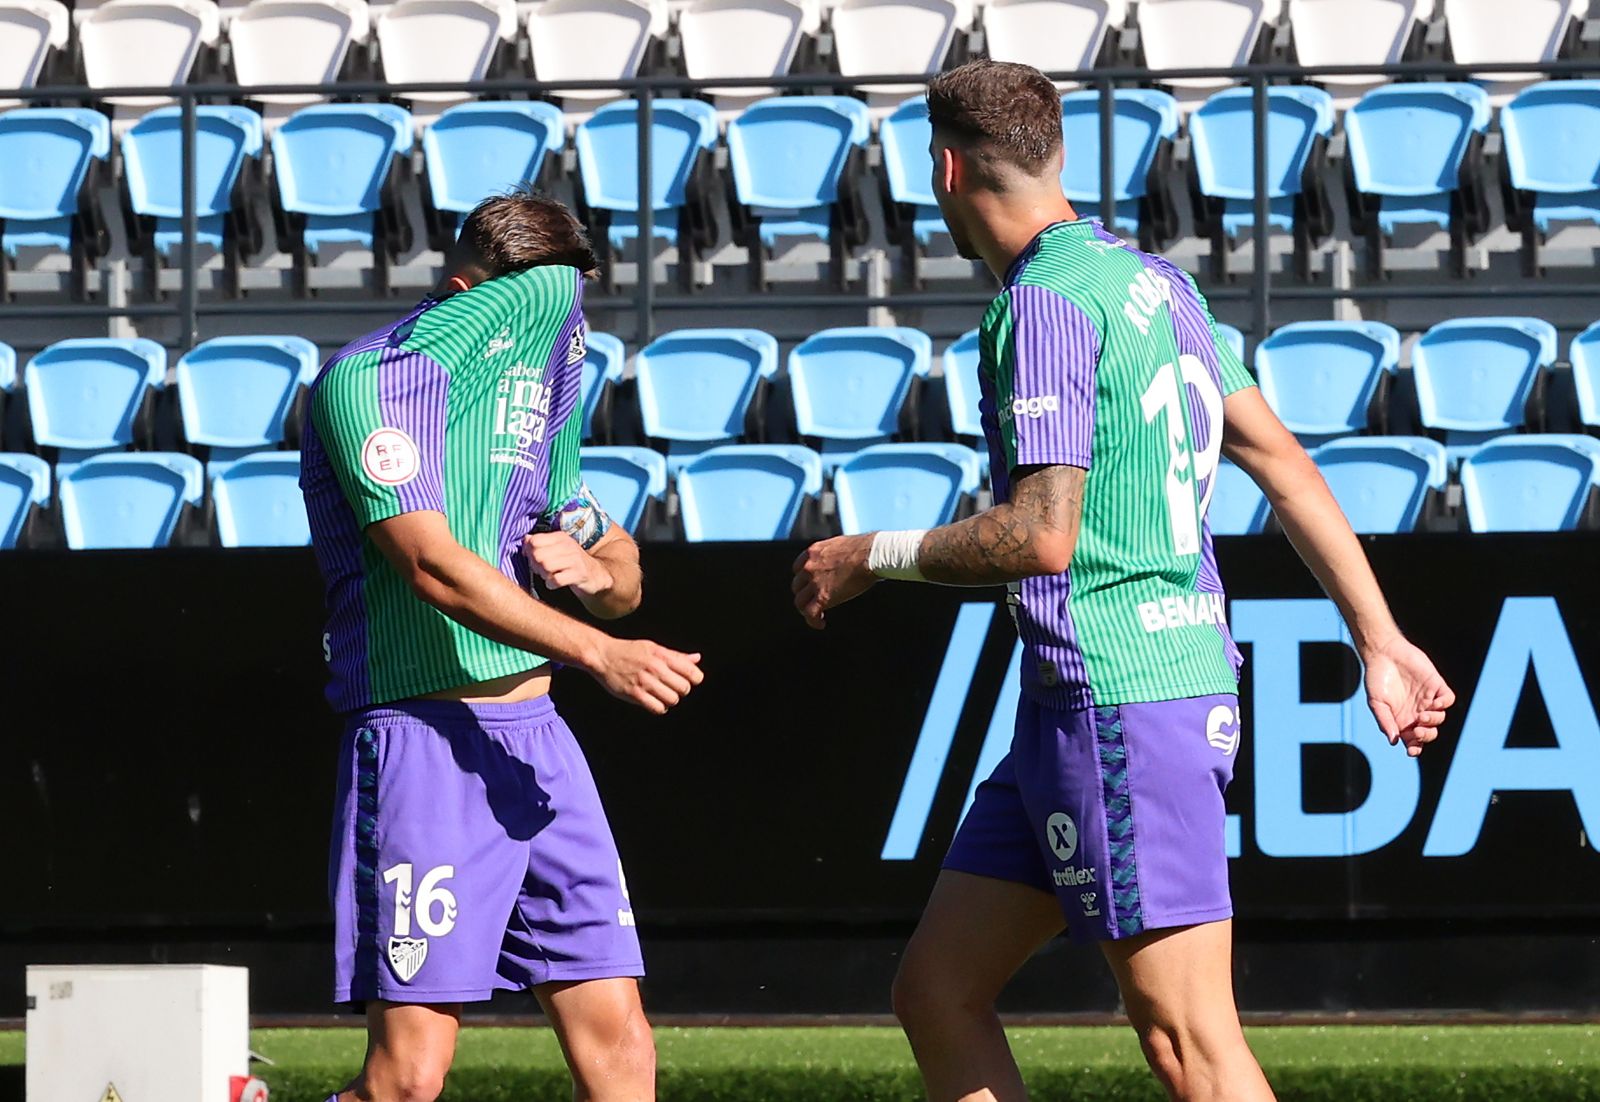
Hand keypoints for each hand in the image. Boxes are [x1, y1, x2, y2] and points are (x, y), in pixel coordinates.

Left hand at [524, 532, 612, 596]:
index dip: (529, 552)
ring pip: (545, 566)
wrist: (596, 574)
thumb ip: (540, 542)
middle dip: (535, 565)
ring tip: (548, 576)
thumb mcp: (556, 548)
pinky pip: (556, 580)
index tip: (533, 559)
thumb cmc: (571, 562)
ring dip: (543, 575)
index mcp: (560, 537)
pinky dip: (551, 584)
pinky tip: (554, 584)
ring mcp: (574, 560)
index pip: (534, 541)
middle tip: (541, 570)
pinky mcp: (579, 574)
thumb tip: (525, 539)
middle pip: (538, 555)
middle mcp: (568, 546)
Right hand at [590, 638, 703, 714]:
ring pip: (672, 700)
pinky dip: (659, 707)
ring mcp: (645, 682)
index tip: (687, 680)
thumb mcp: (654, 648)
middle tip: (671, 688)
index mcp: (662, 655)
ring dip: (669, 699)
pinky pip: (658, 708)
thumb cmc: (630, 651)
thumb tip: (697, 658)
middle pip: (684, 688)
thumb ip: (676, 656)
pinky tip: (653, 701)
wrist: (603, 655)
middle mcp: (656, 668)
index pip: (692, 672)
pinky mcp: (635, 694)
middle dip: (681, 690)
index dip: (694, 679)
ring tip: (661, 694)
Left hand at [792, 535, 876, 629]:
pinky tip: (821, 624)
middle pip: (797, 586)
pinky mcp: (823, 597)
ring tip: (816, 616)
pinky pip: (810, 613)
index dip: (804, 579)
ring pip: (800, 601)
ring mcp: (814, 582)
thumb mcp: (839, 545)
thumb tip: (839, 562)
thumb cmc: (864, 549)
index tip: (810, 585)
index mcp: (813, 552)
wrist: (870, 555)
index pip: (798, 568)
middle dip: (805, 594)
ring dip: (806, 610)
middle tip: (814, 601)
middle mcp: (809, 567)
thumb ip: (832, 554)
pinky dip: (813, 621)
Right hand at [1363, 635, 1455, 756]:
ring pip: (1439, 718)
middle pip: (1429, 732)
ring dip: (1433, 721)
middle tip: (1417, 731)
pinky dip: (1444, 704)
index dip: (1415, 748)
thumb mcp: (1376, 702)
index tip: (1412, 751)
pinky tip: (1434, 704)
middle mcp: (1416, 712)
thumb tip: (1393, 740)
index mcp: (1402, 720)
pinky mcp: (1436, 685)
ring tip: (1422, 716)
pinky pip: (1448, 699)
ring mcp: (1427, 699)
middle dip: (1425, 736)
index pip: (1413, 740)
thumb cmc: (1376, 678)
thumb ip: (1384, 721)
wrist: (1383, 653)